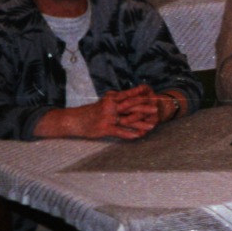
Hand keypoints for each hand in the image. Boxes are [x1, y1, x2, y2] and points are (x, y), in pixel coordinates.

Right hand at [38, 85, 162, 139]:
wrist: (74, 120)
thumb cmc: (91, 112)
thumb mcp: (105, 101)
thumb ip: (117, 98)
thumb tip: (131, 94)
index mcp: (112, 98)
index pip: (130, 95)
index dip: (143, 95)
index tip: (154, 94)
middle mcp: (111, 106)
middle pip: (131, 106)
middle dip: (145, 107)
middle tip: (157, 108)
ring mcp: (108, 117)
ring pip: (127, 119)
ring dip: (141, 123)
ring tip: (152, 125)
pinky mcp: (104, 128)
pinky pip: (119, 131)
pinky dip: (129, 134)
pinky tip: (138, 136)